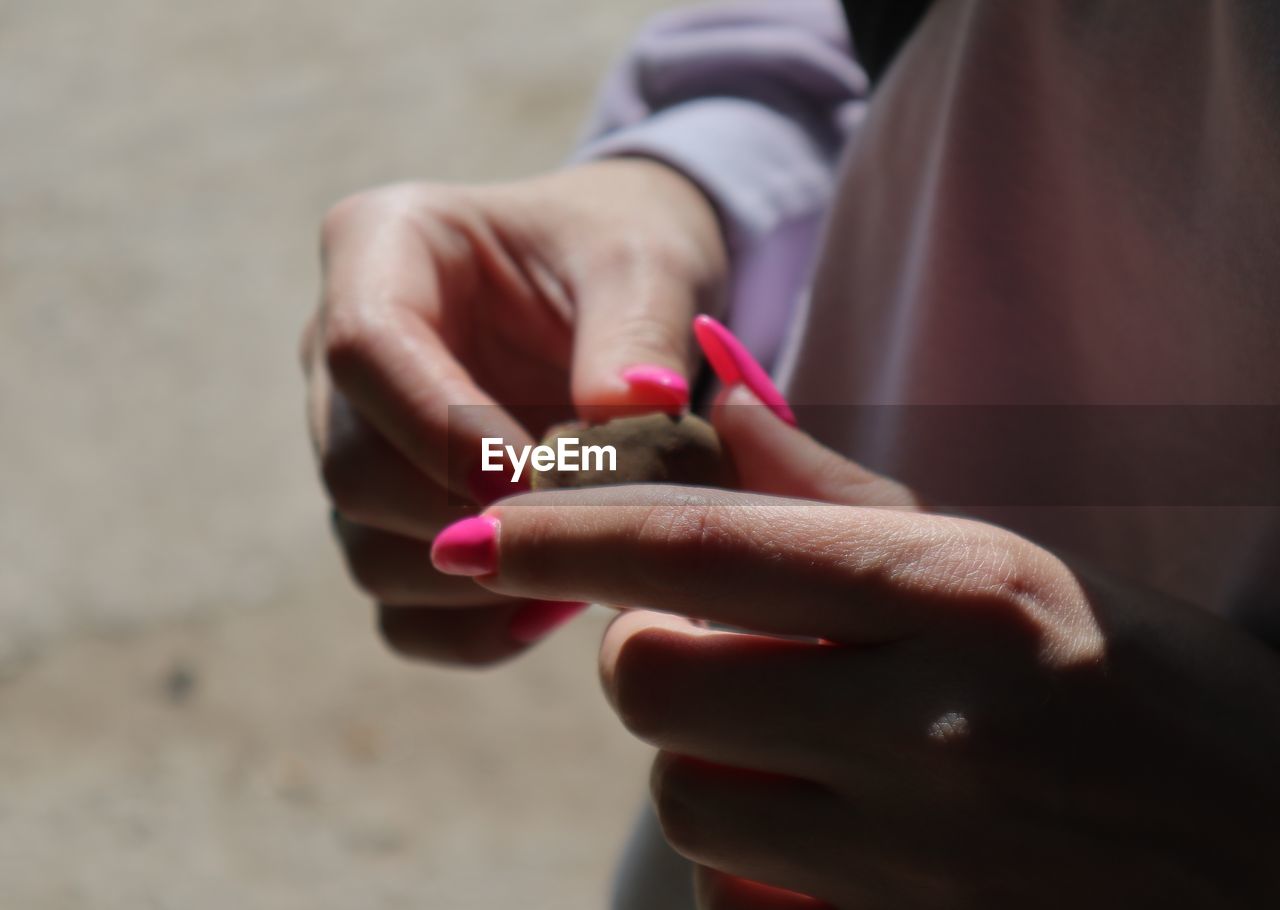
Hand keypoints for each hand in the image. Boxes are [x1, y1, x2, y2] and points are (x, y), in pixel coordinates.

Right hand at [302, 159, 726, 664]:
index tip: (546, 477)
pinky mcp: (393, 520)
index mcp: (380, 249)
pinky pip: (400, 611)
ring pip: (371, 551)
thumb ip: (638, 332)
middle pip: (357, 469)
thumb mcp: (649, 261)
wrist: (622, 290)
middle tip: (590, 536)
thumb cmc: (625, 250)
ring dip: (479, 580)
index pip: (366, 349)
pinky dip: (470, 630)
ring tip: (589, 567)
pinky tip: (552, 610)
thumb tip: (630, 416)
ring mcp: (358, 443)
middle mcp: (342, 353)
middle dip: (470, 517)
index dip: (447, 429)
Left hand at [429, 387, 1279, 905]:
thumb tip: (717, 407)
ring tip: (820, 752)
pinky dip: (760, 866)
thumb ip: (844, 499)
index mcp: (956, 594)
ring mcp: (917, 861)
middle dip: (657, 659)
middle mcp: (929, 725)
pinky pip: (740, 904)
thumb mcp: (1012, 567)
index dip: (570, 532)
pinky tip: (846, 840)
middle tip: (731, 649)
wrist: (1278, 860)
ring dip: (718, 764)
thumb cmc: (1147, 689)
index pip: (703, 549)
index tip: (477, 528)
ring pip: (689, 798)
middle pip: (652, 685)